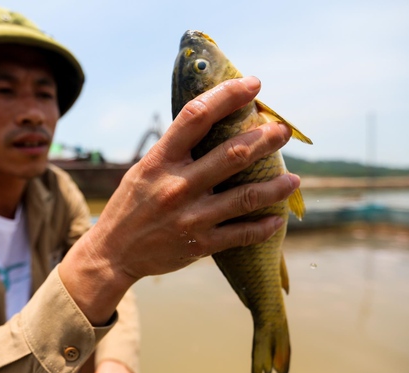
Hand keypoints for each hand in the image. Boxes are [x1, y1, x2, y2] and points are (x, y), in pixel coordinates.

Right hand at [60, 76, 297, 324]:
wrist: (113, 252)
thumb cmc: (131, 205)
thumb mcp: (144, 169)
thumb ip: (175, 151)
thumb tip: (210, 123)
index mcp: (160, 161)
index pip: (196, 117)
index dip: (228, 95)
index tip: (253, 84)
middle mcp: (176, 186)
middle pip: (232, 155)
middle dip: (265, 138)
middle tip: (284, 130)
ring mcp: (190, 218)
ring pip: (245, 197)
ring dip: (276, 185)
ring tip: (295, 179)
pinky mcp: (199, 245)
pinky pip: (241, 234)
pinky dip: (263, 227)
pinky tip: (277, 219)